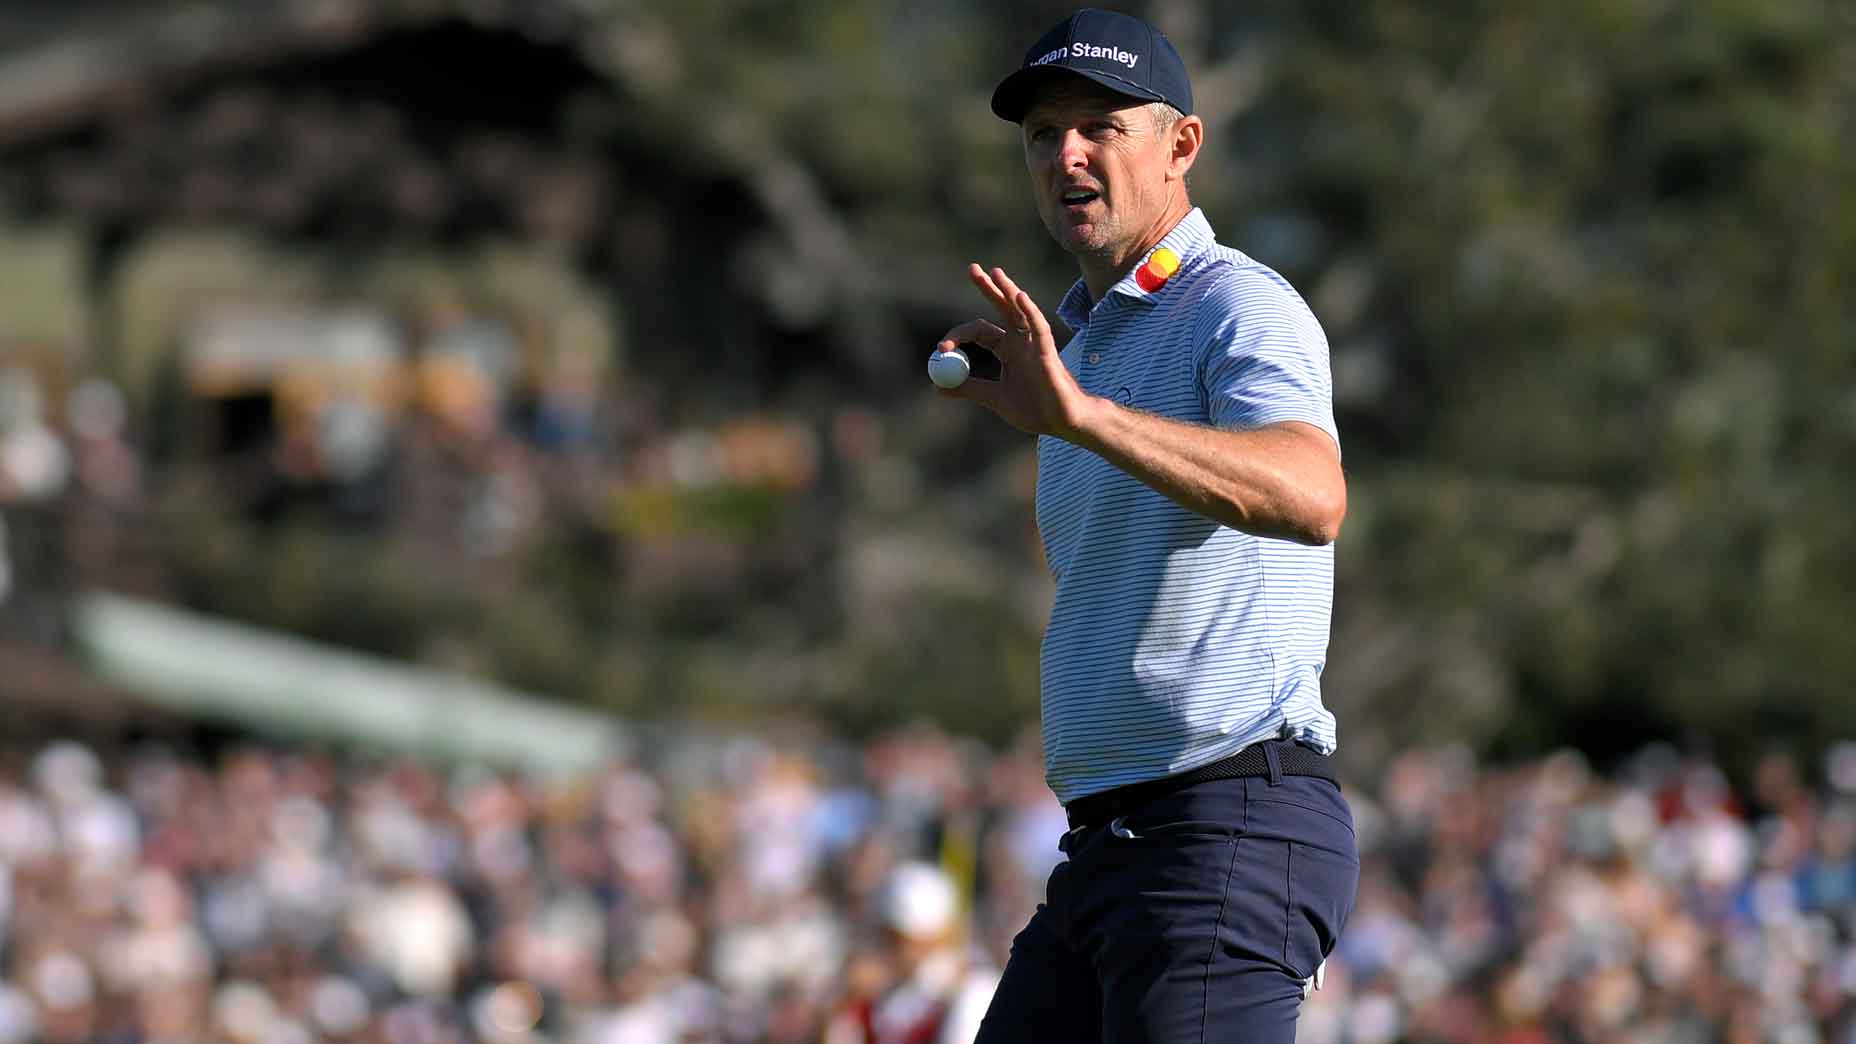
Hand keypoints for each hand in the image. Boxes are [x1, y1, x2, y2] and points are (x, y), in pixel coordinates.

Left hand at [932, 264, 1093, 437]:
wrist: (1060, 423)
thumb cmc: (1035, 409)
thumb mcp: (994, 398)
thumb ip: (970, 389)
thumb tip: (938, 386)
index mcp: (1008, 350)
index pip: (980, 331)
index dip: (958, 336)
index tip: (941, 349)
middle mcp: (1021, 341)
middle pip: (1002, 307)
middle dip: (988, 288)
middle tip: (972, 268)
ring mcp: (1035, 344)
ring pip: (1020, 310)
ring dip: (1007, 290)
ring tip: (994, 272)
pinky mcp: (1047, 352)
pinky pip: (1038, 327)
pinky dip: (1029, 311)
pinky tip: (1019, 296)